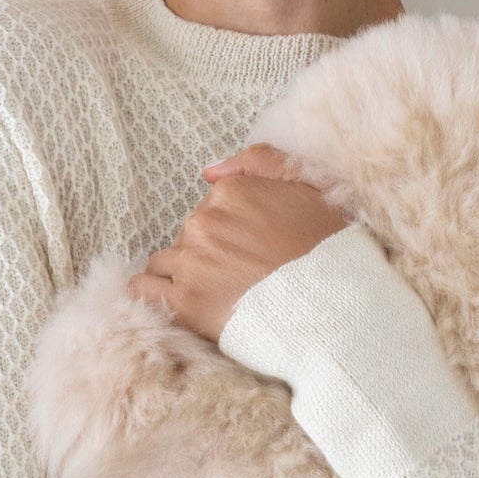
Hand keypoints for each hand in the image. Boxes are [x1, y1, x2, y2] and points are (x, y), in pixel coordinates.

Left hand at [125, 141, 351, 341]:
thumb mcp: (314, 190)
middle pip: (189, 234)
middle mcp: (205, 221)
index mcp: (233, 192)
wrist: (336, 314)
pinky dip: (153, 294)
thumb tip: (210, 171)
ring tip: (217, 295)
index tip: (253, 250)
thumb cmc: (332, 255)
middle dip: (209, 253)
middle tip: (242, 277)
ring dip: (184, 276)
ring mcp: (192, 263)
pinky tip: (177, 302)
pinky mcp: (183, 302)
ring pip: (165, 262)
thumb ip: (265, 163)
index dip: (232, 229)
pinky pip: (142, 289)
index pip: (212, 205)